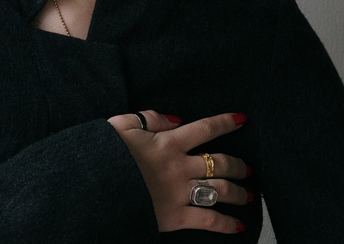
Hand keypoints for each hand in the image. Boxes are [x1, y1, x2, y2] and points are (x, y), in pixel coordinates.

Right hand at [108, 110, 249, 233]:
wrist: (95, 186)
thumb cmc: (107, 153)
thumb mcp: (125, 124)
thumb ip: (152, 118)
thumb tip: (175, 119)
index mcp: (169, 143)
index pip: (205, 129)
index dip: (225, 123)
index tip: (241, 120)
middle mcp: (180, 167)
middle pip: (219, 163)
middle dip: (238, 165)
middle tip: (248, 168)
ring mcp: (180, 193)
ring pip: (220, 190)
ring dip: (238, 192)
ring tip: (249, 193)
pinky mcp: (176, 217)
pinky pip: (208, 220)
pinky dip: (226, 223)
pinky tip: (239, 224)